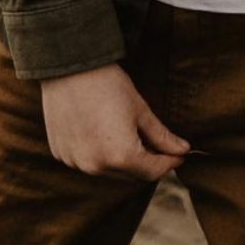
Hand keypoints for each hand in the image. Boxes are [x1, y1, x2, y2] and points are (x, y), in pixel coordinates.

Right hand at [41, 64, 188, 180]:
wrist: (70, 69)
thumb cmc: (109, 86)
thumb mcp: (141, 110)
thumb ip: (162, 136)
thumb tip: (183, 150)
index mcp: (120, 156)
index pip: (152, 171)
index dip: (169, 163)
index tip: (179, 155)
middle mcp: (95, 166)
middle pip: (131, 175)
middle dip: (148, 163)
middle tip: (159, 146)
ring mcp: (75, 162)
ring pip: (109, 172)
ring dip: (123, 161)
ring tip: (131, 136)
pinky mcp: (61, 155)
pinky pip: (88, 162)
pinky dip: (100, 155)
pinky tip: (104, 134)